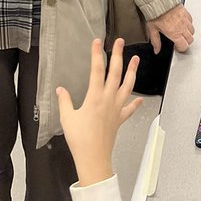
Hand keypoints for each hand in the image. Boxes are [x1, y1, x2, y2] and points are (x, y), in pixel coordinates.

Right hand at [56, 39, 142, 186]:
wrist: (93, 158)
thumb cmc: (79, 138)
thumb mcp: (67, 118)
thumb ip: (64, 101)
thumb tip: (60, 89)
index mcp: (95, 97)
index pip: (97, 70)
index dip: (97, 55)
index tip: (97, 42)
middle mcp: (108, 99)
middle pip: (115, 73)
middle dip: (118, 55)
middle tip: (120, 41)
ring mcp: (116, 109)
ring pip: (127, 86)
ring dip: (132, 72)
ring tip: (136, 59)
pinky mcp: (119, 120)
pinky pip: (129, 109)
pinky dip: (135, 103)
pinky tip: (140, 99)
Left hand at [146, 4, 194, 53]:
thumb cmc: (155, 13)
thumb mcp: (152, 29)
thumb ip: (155, 41)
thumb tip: (156, 50)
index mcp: (174, 33)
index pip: (184, 46)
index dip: (181, 49)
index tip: (177, 47)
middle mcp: (182, 27)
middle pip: (190, 40)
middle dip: (186, 42)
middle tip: (179, 41)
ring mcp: (185, 20)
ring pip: (192, 31)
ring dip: (188, 33)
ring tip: (181, 32)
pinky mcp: (186, 12)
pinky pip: (191, 21)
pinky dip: (188, 24)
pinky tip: (182, 23)